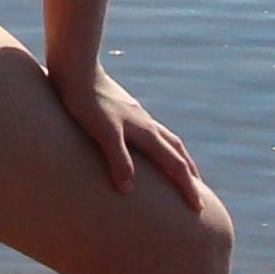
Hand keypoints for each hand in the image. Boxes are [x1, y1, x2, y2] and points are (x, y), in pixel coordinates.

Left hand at [49, 61, 202, 210]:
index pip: (175, 163)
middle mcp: (146, 122)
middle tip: (196, 194)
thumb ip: (118, 159)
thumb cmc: (86, 100)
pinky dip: (157, 145)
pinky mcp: (122, 109)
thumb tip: (129, 190)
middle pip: (176, 150)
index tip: (198, 208)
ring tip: (177, 170)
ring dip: (175, 157)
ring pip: (165, 138)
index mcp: (145, 131)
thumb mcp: (103, 132)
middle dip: (188, 174)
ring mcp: (135, 114)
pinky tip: (144, 147)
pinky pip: (149, 132)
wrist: (76, 66)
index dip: (187, 187)